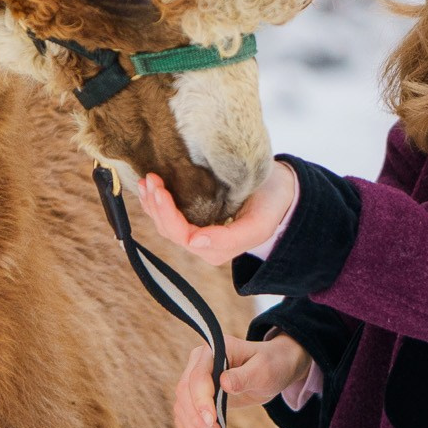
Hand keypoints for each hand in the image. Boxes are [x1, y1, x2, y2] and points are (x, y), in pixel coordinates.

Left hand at [136, 161, 297, 267]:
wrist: (280, 190)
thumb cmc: (272, 205)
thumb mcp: (258, 224)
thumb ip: (230, 239)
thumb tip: (194, 243)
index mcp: (217, 249)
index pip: (181, 235)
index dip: (166, 214)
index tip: (161, 189)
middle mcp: (203, 245)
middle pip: (169, 230)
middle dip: (156, 205)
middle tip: (151, 179)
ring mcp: (197, 232)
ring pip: (165, 223)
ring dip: (152, 203)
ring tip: (147, 180)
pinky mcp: (195, 219)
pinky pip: (169, 215)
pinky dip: (156, 201)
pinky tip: (148, 186)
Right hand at [172, 335, 312, 427]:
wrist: (272, 369)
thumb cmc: (270, 364)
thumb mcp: (264, 369)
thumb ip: (245, 375)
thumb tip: (224, 383)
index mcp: (212, 351)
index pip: (198, 377)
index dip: (201, 400)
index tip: (212, 420)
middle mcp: (198, 363)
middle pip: (185, 394)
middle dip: (198, 419)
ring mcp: (196, 380)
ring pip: (182, 407)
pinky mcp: (198, 397)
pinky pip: (184, 415)